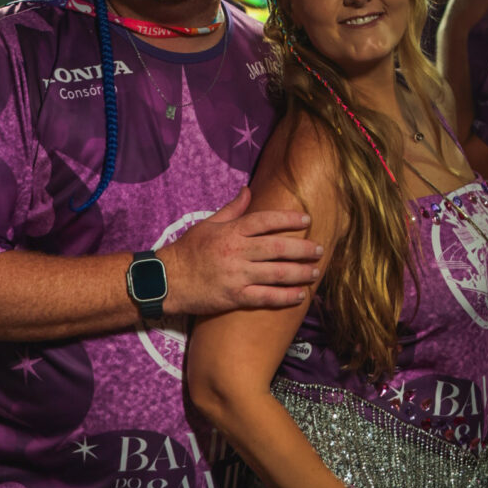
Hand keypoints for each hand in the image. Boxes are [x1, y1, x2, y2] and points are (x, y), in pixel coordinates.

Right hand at [158, 186, 322, 314]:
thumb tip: (248, 190)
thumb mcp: (207, 224)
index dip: (289, 220)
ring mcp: (236, 275)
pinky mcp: (234, 297)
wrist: (167, 280)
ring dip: (299, 273)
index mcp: (231, 232)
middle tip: (320, 250)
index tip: (307, 220)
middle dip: (303, 249)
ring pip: (276, 274)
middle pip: (278, 248)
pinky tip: (299, 296)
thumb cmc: (188, 250)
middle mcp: (236, 251)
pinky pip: (265, 297)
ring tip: (315, 272)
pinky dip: (284, 297)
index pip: (266, 221)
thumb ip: (232, 209)